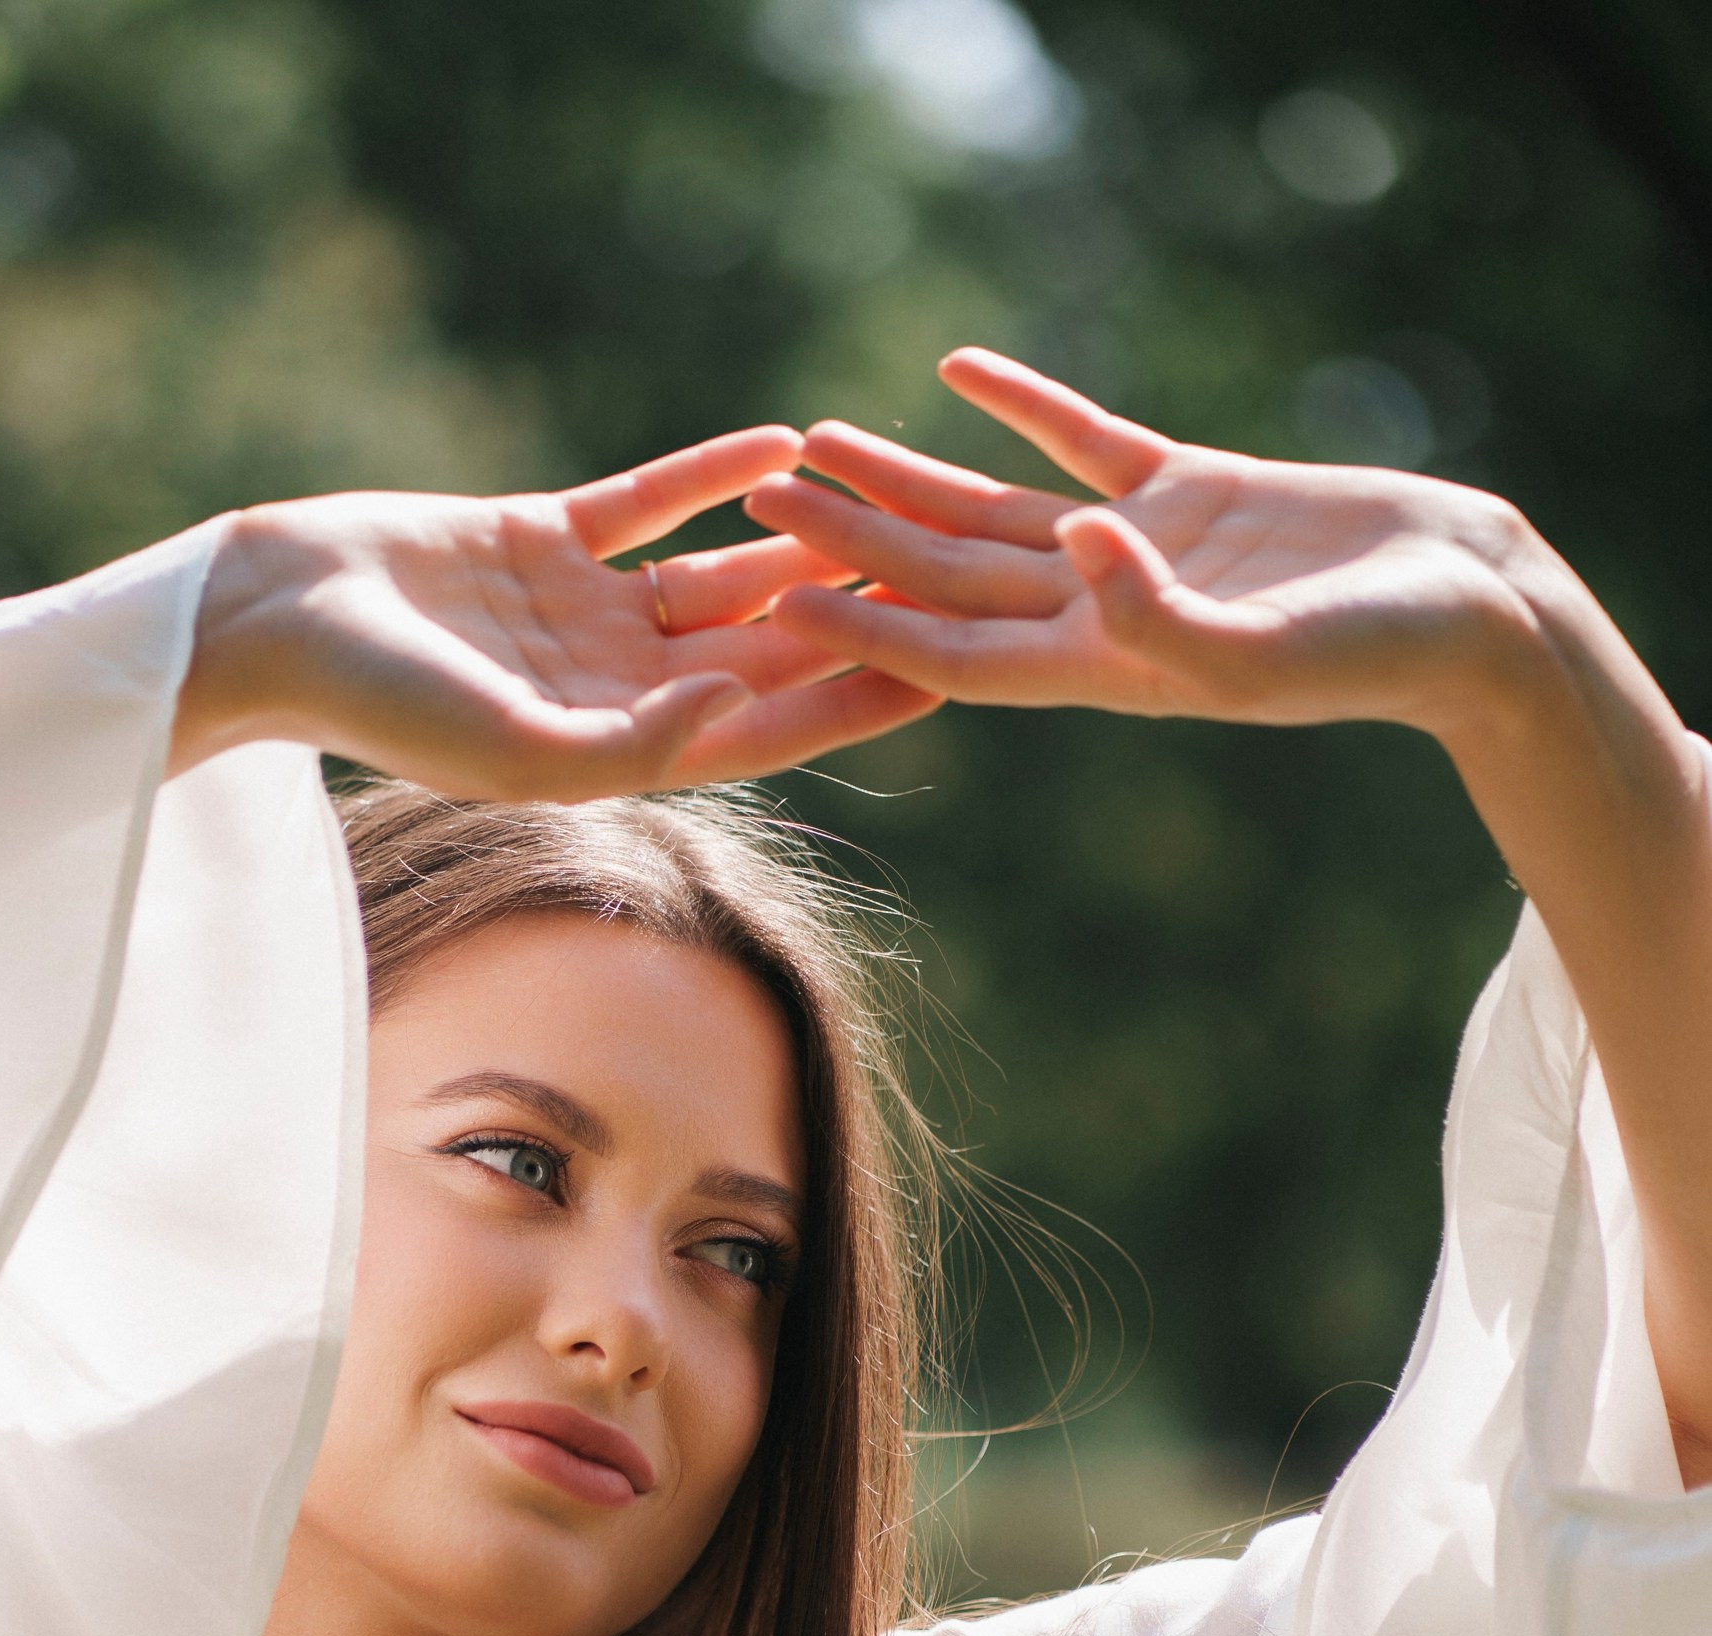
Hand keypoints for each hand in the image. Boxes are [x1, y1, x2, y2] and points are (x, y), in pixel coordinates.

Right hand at [172, 431, 937, 800]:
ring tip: (884, 504)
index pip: (759, 728)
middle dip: (844, 619)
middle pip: (754, 650)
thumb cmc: (382, 706)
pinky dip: (708, 475)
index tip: (943, 671)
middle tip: (944, 578)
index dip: (851, 700)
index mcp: (612, 749)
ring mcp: (576, 612)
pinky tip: (783, 439)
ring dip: (794, 545)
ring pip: (715, 577)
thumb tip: (739, 712)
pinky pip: (645, 504)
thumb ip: (630, 745)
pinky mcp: (540, 537)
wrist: (275, 620)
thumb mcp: (514, 746)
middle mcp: (606, 686)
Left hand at [745, 348, 1569, 739]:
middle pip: (946, 577)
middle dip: (852, 543)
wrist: (1468, 611)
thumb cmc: (1371, 656)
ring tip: (819, 440)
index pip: (951, 655)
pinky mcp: (1185, 492)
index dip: (863, 631)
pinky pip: (1082, 440)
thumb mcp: (1261, 652)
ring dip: (907, 480)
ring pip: (992, 510)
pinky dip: (1022, 406)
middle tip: (760, 499)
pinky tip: (957, 370)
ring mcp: (1137, 550)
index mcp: (1102, 671)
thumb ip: (1161, 615)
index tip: (778, 606)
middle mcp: (1100, 615)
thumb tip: (1078, 548)